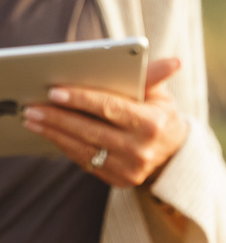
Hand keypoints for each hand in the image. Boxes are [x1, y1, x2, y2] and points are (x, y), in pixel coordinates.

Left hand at [22, 58, 188, 187]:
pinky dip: (66, 146)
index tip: (55, 92)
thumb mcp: (159, 94)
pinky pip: (87, 162)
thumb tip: (175, 62)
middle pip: (92, 131)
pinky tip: (50, 134)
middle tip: (32, 108)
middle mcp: (142, 151)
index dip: (81, 100)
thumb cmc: (160, 114)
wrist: (173, 153)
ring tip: (33, 120)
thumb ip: (154, 76)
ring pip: (85, 149)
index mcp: (152, 124)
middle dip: (58, 118)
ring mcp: (131, 170)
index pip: (110, 108)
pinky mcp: (121, 181)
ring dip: (55, 134)